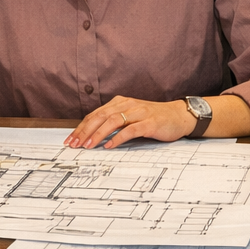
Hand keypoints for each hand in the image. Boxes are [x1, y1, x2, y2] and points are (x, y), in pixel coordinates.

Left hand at [66, 96, 194, 148]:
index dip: (81, 127)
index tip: (70, 139)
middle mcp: (127, 105)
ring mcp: (139, 113)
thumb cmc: (153, 118)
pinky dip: (118, 138)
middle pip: (100, 116)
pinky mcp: (149, 123)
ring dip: (98, 134)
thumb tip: (92, 135)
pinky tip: (109, 146)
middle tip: (74, 144)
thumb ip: (115, 121)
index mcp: (120, 102)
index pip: (95, 114)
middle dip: (85, 131)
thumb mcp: (131, 116)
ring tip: (88, 146)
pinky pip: (130, 130)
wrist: (179, 116)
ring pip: (112, 121)